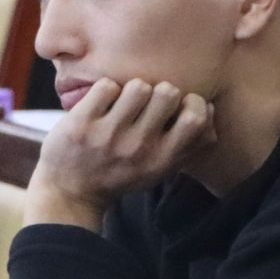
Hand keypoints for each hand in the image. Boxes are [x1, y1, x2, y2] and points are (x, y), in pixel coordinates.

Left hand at [25, 78, 214, 228]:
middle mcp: (138, 148)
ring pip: (138, 85)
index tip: (179, 107)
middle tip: (146, 104)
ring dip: (131, 89)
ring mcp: (108, 136)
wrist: (69, 193)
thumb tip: (210, 109)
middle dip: (159, 91)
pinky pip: (106, 86)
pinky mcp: (81, 124)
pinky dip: (104, 90)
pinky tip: (101, 105)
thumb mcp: (160, 169)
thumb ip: (190, 144)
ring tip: (123, 103)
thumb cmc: (121, 174)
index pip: (196, 118)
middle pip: (168, 92)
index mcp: (161, 160)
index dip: (192, 102)